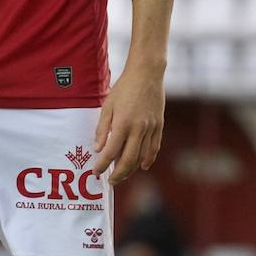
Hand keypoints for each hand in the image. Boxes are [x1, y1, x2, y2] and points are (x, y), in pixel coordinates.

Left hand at [92, 66, 164, 184]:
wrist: (147, 74)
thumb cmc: (124, 88)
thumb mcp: (107, 105)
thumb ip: (102, 128)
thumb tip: (98, 149)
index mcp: (123, 123)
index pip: (111, 151)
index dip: (102, 164)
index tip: (96, 172)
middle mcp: (138, 129)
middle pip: (128, 160)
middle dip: (118, 174)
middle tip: (110, 181)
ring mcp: (151, 129)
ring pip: (142, 157)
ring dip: (132, 170)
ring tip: (122, 175)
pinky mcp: (159, 126)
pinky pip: (154, 148)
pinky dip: (148, 159)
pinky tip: (142, 166)